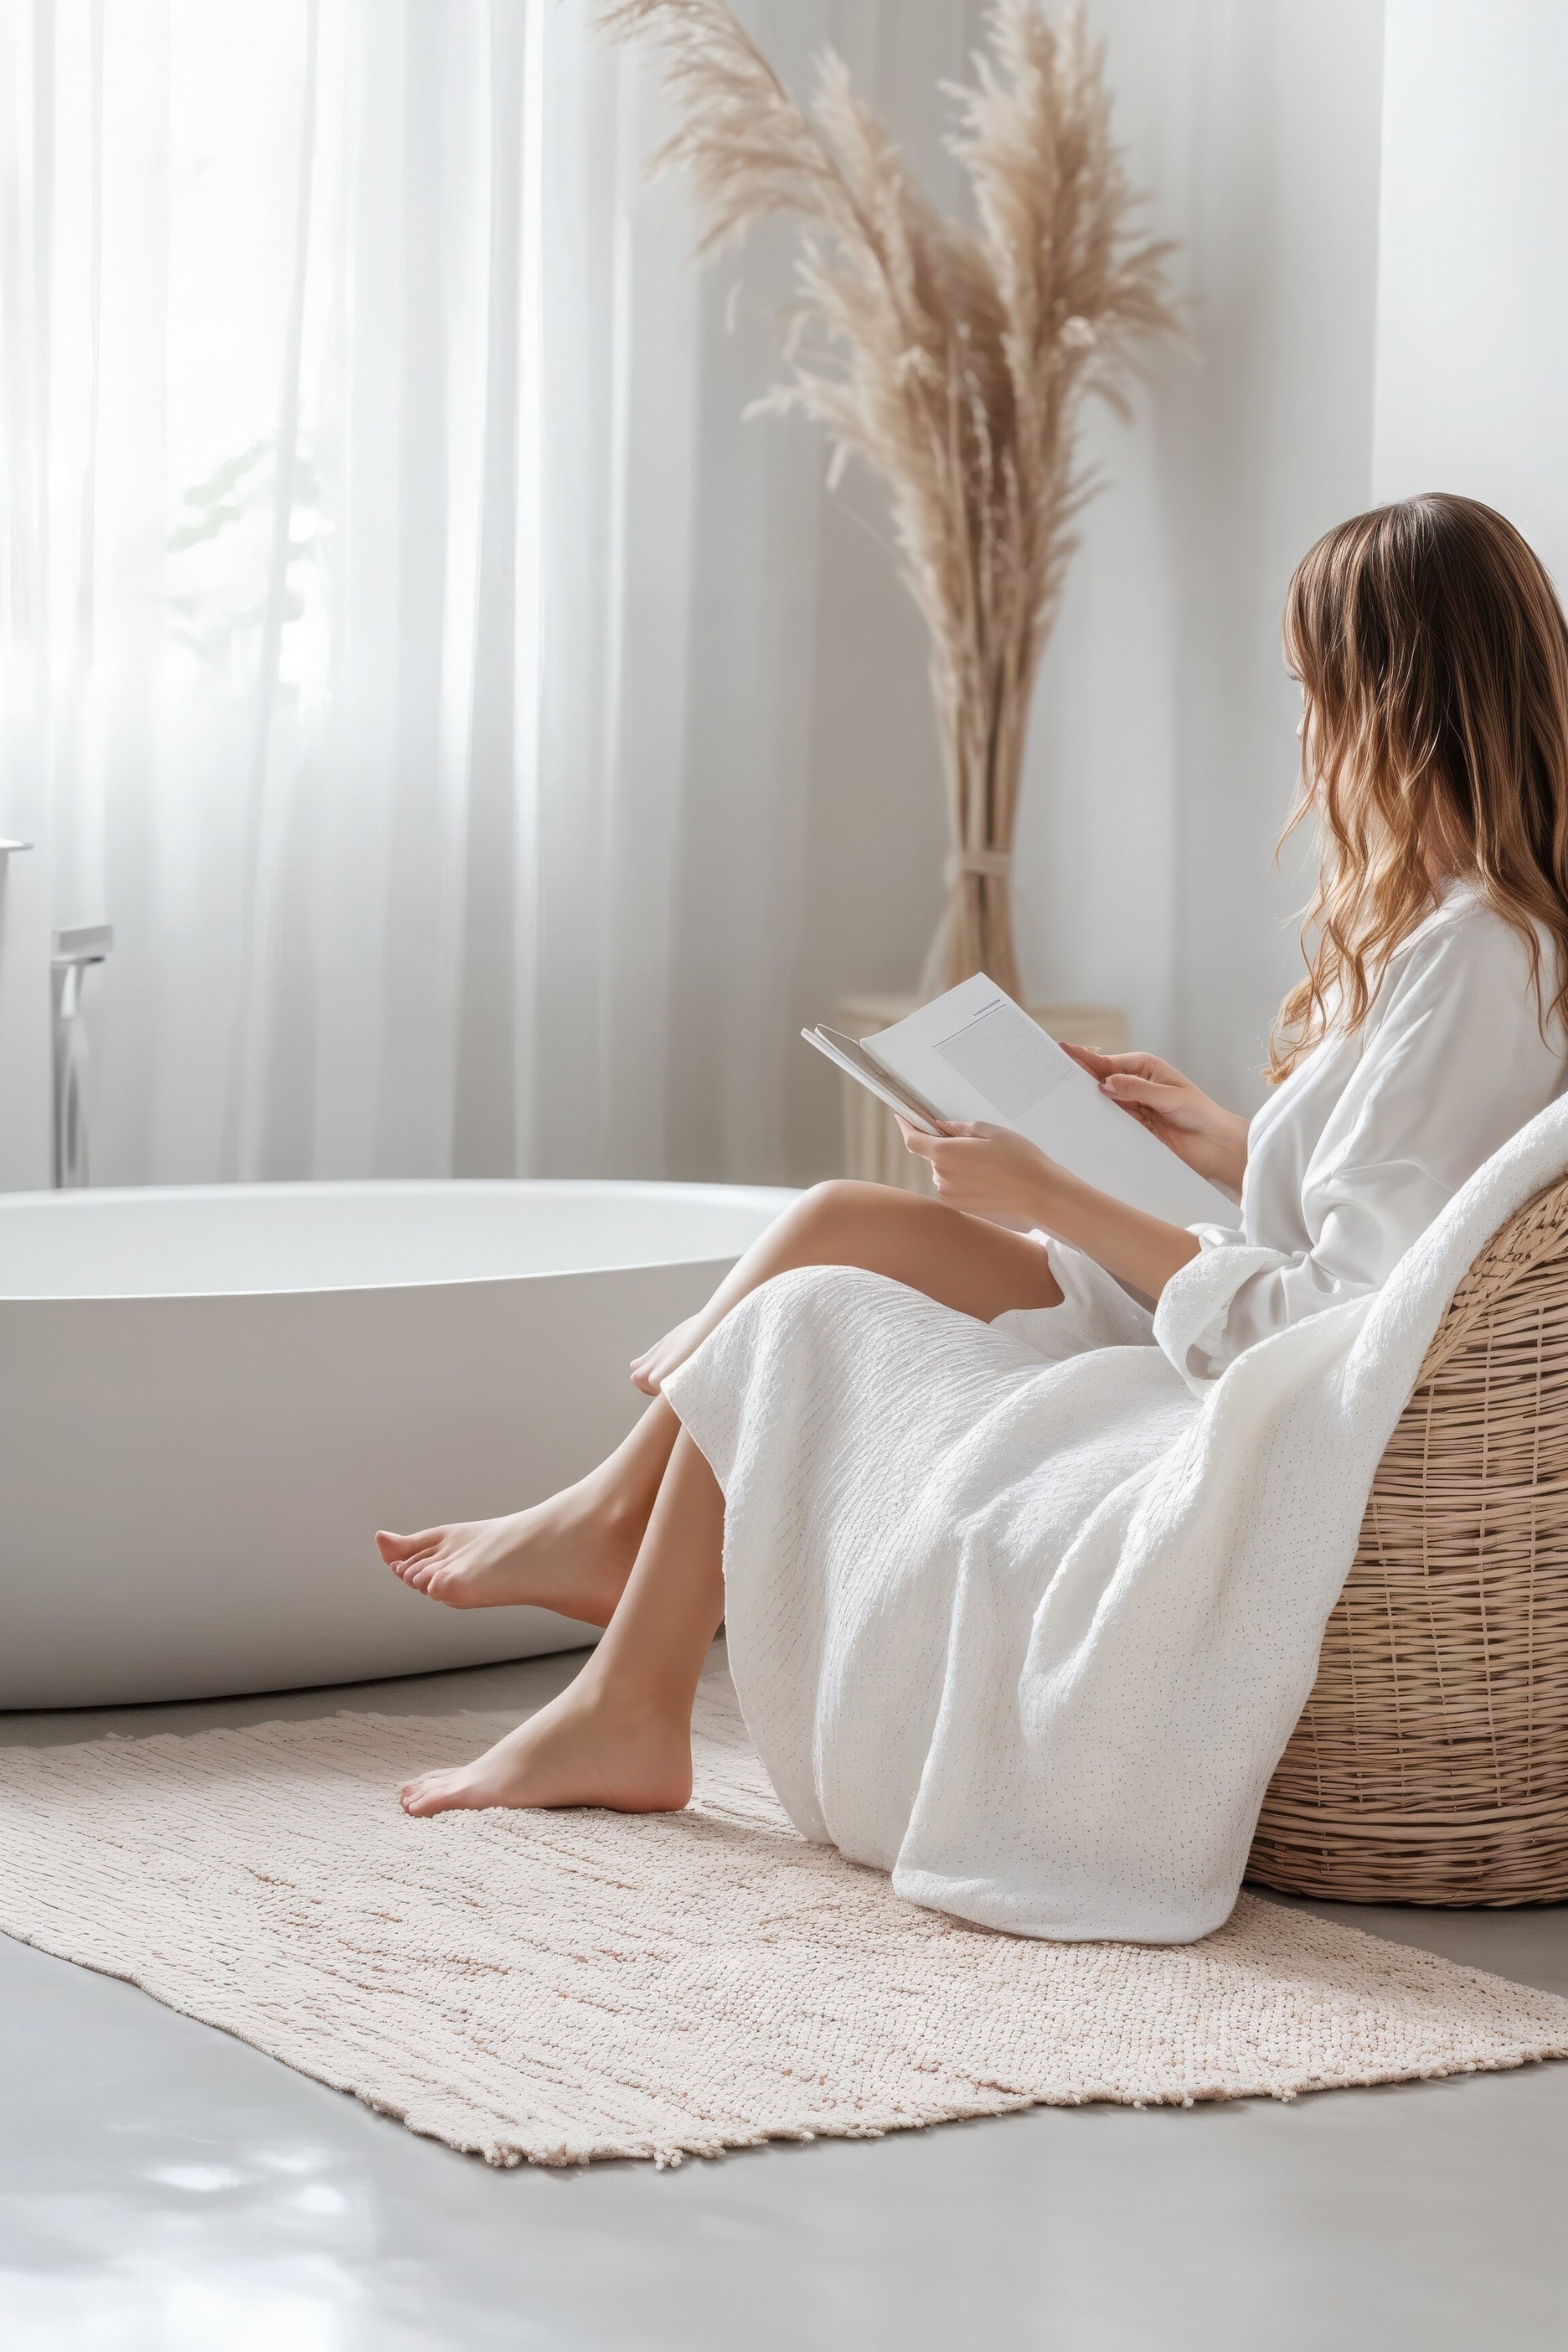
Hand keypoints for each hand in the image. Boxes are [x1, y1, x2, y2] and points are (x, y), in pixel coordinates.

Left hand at [896, 1119, 1057, 1231]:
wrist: (1041, 1196)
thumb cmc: (1021, 1160)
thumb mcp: (992, 1132)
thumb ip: (961, 1129)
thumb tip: (942, 1127)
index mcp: (946, 1154)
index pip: (913, 1140)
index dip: (906, 1127)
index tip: (904, 1117)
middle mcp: (942, 1177)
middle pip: (934, 1157)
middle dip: (948, 1148)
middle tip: (977, 1146)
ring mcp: (950, 1196)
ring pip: (945, 1174)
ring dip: (958, 1167)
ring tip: (990, 1167)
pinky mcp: (961, 1209)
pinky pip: (955, 1189)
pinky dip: (965, 1182)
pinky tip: (990, 1181)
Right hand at [1061, 1045, 1248, 1194]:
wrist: (1215, 1146)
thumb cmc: (1200, 1113)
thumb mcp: (1169, 1096)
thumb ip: (1137, 1089)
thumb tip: (1105, 1083)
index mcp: (1144, 1068)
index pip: (1109, 1062)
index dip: (1085, 1057)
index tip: (1065, 1050)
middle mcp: (1134, 1086)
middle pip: (1099, 1080)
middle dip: (1078, 1077)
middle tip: (1053, 1073)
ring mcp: (1131, 1108)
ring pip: (1101, 1102)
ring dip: (1084, 1100)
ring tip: (1059, 1096)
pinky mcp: (1131, 1130)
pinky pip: (1109, 1123)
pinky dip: (1096, 1121)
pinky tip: (1081, 1119)